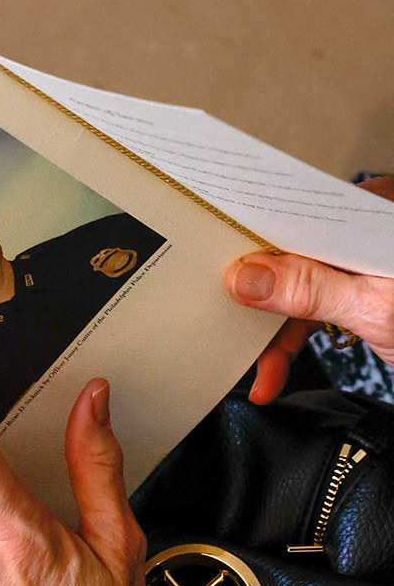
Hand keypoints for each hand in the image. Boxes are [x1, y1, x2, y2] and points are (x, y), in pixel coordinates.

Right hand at [223, 177, 393, 403]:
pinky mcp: (352, 294)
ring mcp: (353, 264)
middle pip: (287, 253)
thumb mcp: (375, 308)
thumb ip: (310, 289)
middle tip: (216, 319)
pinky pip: (307, 313)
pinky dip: (288, 345)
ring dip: (271, 336)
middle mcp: (357, 231)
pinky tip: (271, 375)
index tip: (209, 250)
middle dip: (253, 296)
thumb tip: (246, 276)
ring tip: (256, 373)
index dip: (251, 230)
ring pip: (292, 290)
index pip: (295, 211)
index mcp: (370, 212)